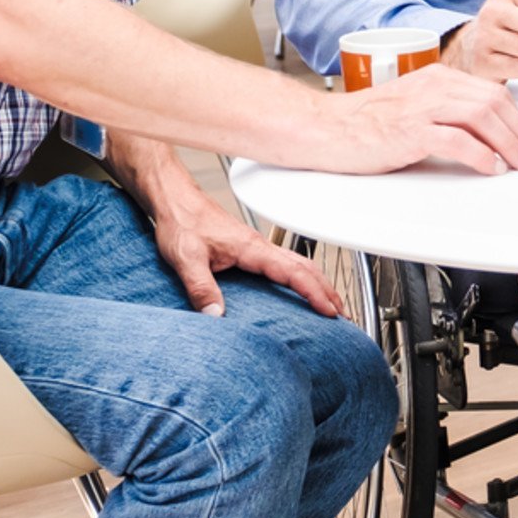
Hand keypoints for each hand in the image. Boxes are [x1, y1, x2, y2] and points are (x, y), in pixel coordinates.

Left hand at [150, 179, 345, 317]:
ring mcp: (257, 247)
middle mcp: (259, 246)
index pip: (293, 271)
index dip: (314, 292)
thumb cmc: (182, 222)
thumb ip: (201, 288)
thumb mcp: (186, 259)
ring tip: (330, 304)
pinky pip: (286, 264)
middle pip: (306, 267)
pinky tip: (298, 288)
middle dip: (327, 290)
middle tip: (342, 315)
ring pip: (299, 264)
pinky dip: (302, 277)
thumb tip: (216, 316)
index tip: (329, 311)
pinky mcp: (249, 250)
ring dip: (318, 284)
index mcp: (251, 248)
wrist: (174, 200)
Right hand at [324, 63, 517, 176]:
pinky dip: (481, 155)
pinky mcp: (410, 130)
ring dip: (509, 143)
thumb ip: (448, 113)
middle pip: (495, 103)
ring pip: (483, 116)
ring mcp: (422, 107)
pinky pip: (457, 139)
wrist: (325, 128)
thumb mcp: (416, 107)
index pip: (493, 92)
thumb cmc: (366, 123)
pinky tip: (491, 167)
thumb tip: (487, 135)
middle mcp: (434, 86)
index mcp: (438, 78)